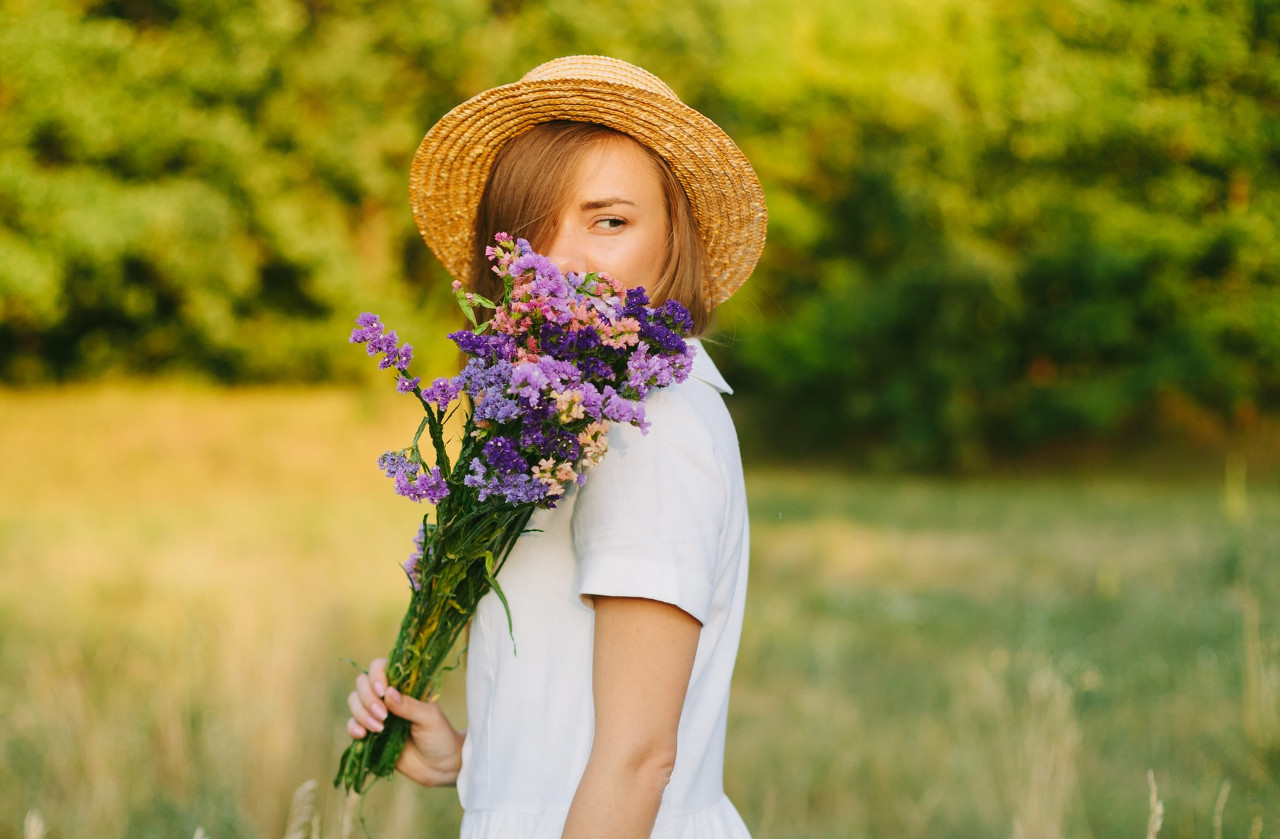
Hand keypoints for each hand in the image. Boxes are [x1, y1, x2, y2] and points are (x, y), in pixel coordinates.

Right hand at [346, 657, 465, 786]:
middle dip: (368, 699)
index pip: (380, 667)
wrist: (438, 766)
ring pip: (354, 701)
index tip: (382, 691)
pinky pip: (351, 724)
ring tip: (379, 729)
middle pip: (362, 683)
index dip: (376, 675)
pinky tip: (362, 735)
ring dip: (361, 713)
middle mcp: (386, 696)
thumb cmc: (439, 736)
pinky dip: (352, 727)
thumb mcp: (429, 718)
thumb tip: (388, 693)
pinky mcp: (369, 733)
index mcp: (403, 685)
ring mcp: (376, 713)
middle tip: (384, 716)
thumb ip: (409, 706)